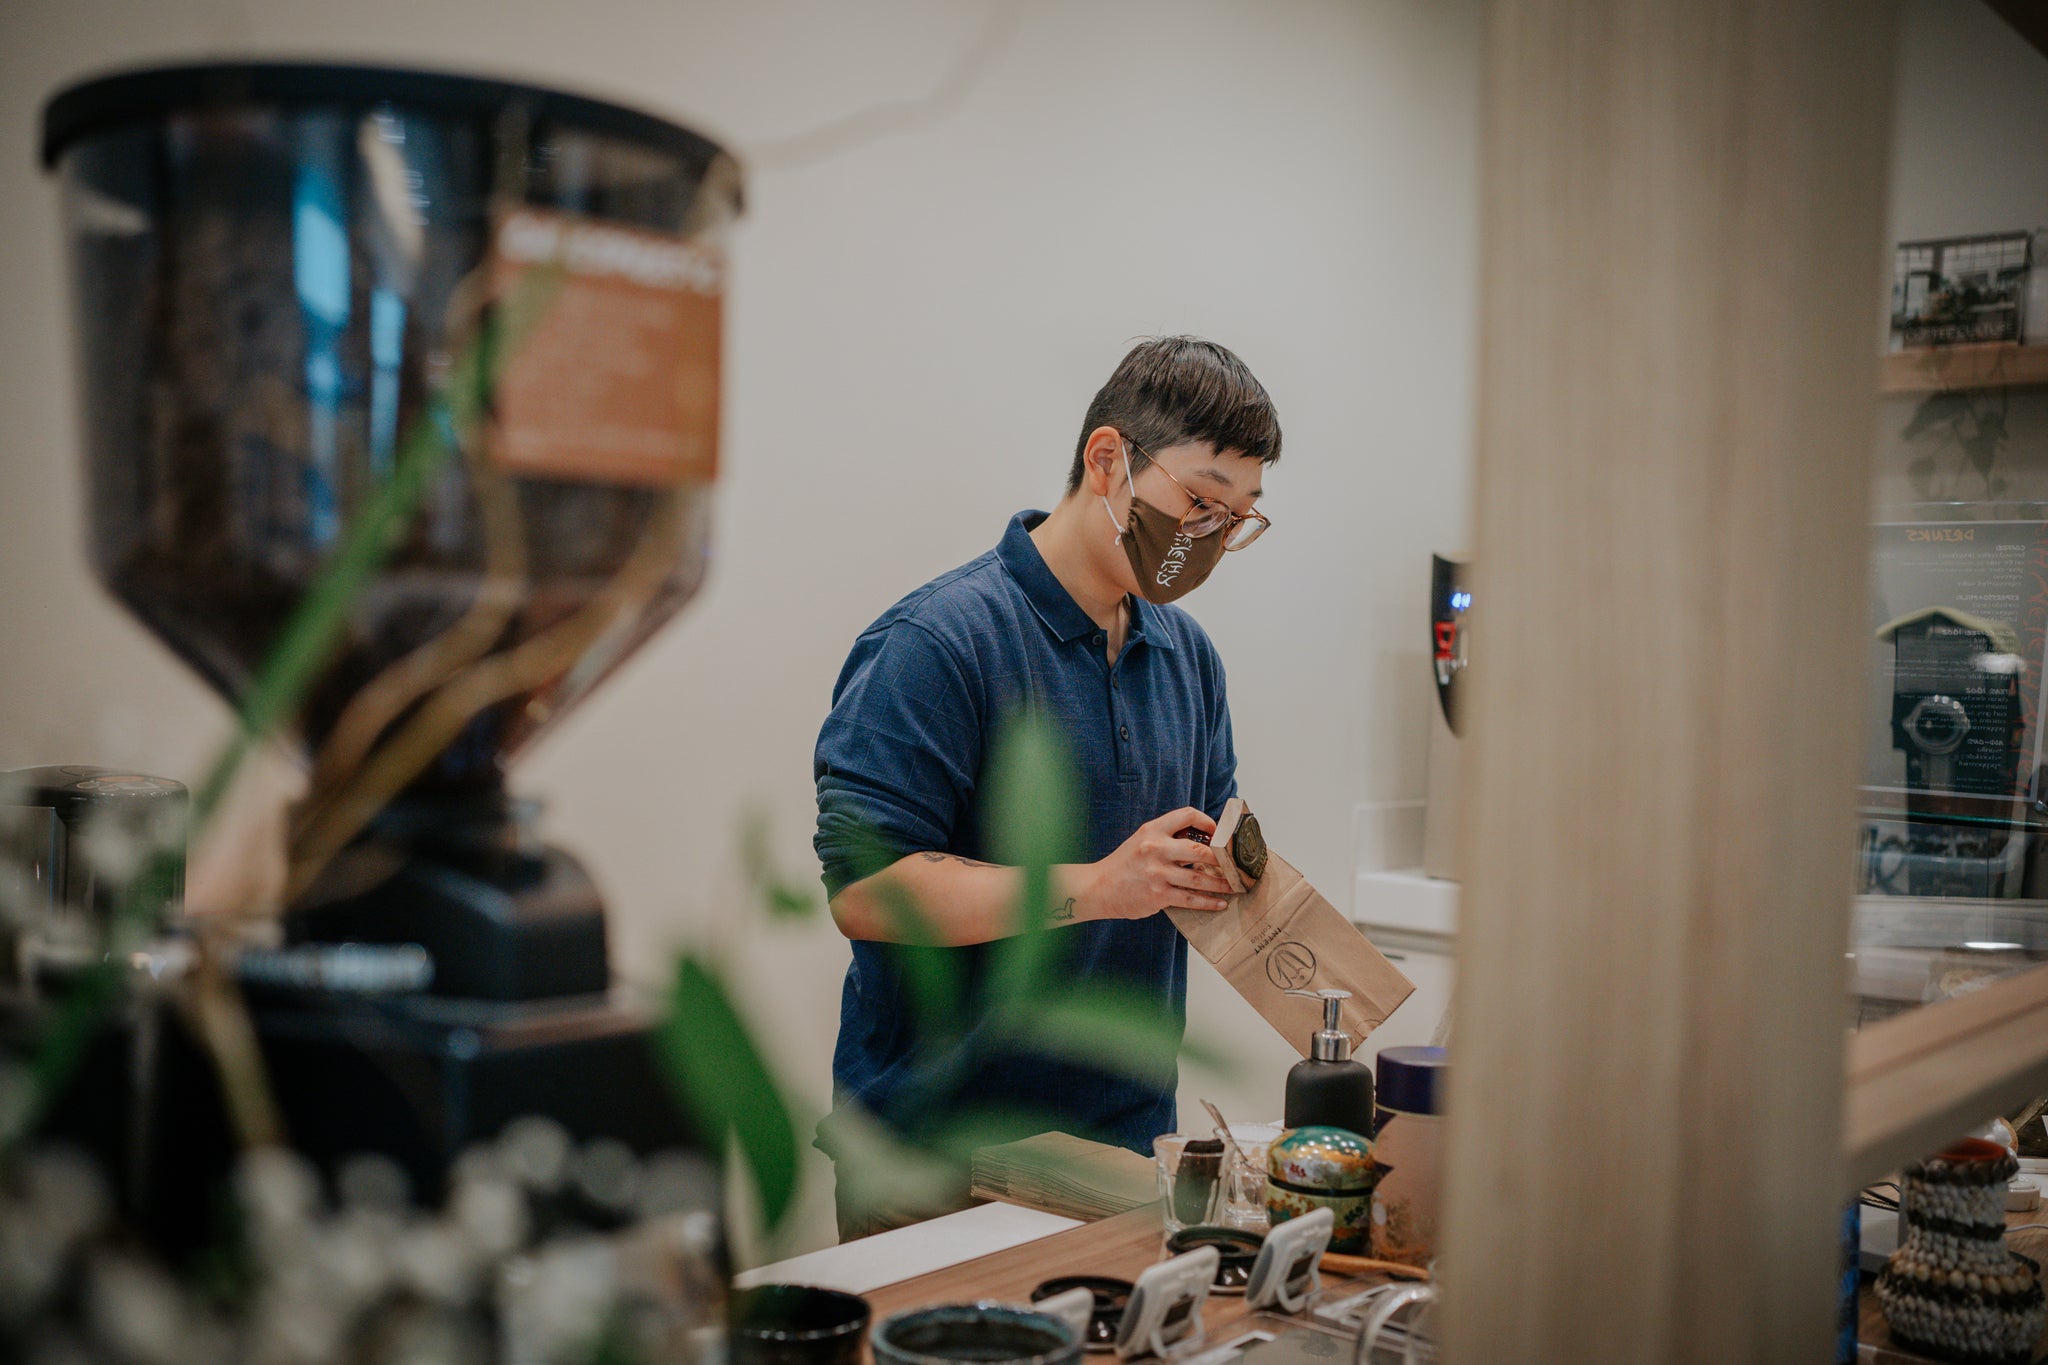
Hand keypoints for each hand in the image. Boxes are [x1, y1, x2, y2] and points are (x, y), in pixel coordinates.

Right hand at [1081, 808, 1237, 920]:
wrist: (1098, 887)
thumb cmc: (1124, 863)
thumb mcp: (1141, 840)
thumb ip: (1167, 837)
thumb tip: (1203, 840)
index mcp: (1152, 830)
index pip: (1187, 815)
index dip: (1207, 822)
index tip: (1219, 833)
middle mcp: (1155, 849)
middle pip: (1200, 850)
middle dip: (1223, 859)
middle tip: (1236, 864)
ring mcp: (1157, 874)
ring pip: (1200, 878)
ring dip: (1222, 883)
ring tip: (1235, 885)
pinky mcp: (1158, 895)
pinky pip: (1190, 899)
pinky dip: (1208, 902)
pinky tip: (1220, 903)